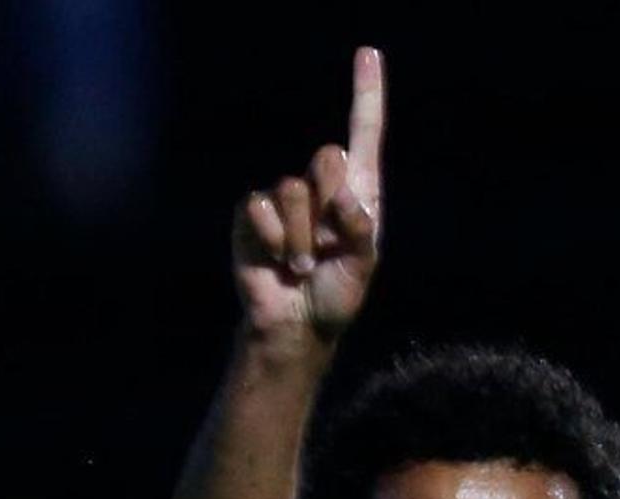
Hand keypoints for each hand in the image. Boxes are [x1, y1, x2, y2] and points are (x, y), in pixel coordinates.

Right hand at [233, 48, 383, 352]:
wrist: (293, 324)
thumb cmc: (335, 295)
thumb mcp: (363, 264)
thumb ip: (359, 227)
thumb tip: (339, 194)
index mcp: (358, 192)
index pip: (364, 133)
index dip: (366, 93)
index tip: (367, 52)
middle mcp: (322, 188)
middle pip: (328, 156)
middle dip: (328, 201)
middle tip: (325, 246)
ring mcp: (285, 200)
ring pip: (292, 190)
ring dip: (298, 238)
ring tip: (300, 266)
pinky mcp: (252, 215)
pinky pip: (259, 207)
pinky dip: (272, 239)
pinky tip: (276, 261)